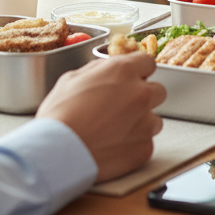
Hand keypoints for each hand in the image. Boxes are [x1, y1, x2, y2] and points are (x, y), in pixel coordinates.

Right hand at [37, 52, 166, 181]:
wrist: (57, 152)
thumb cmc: (60, 115)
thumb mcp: (73, 78)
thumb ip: (98, 71)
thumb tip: (107, 70)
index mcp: (123, 71)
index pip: (148, 62)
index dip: (138, 70)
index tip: (133, 78)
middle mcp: (140, 94)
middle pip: (157, 91)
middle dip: (143, 97)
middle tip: (123, 106)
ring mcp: (145, 123)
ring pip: (154, 120)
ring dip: (141, 123)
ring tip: (116, 131)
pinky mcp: (144, 149)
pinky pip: (146, 143)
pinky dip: (134, 145)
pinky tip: (114, 146)